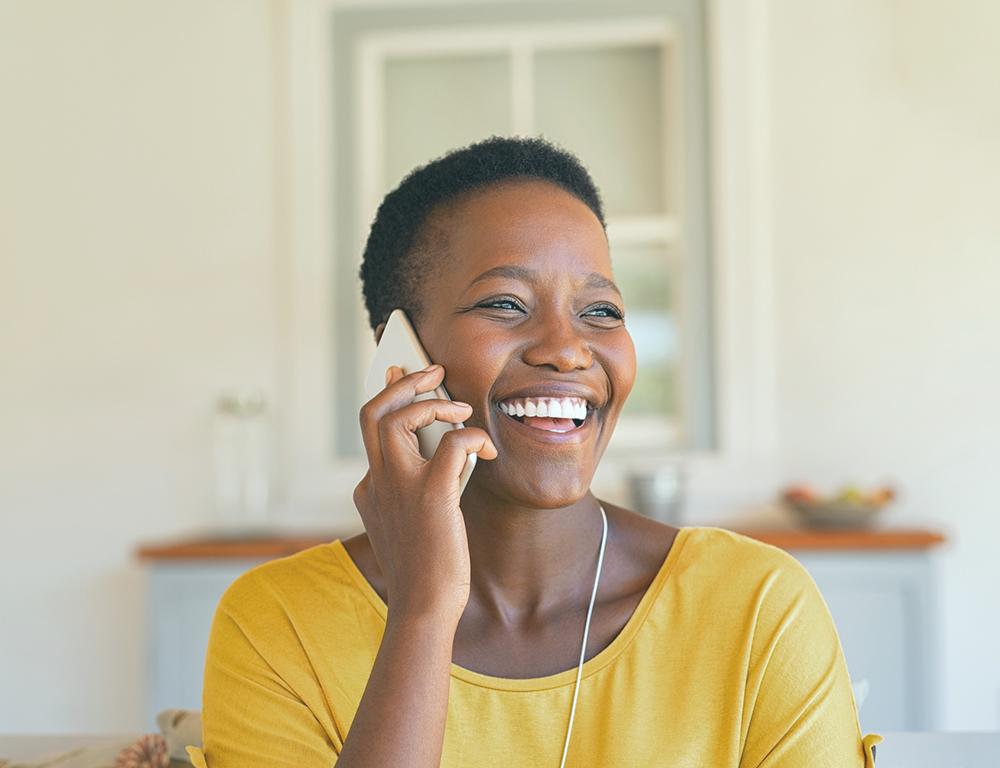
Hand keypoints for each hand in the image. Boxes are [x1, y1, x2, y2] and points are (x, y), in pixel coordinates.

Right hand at [353, 364, 496, 623]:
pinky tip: (486, 451)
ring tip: (459, 408)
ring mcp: (399, 487)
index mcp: (370, 489)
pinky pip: (451, 443)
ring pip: (397, 417)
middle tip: (432, 372)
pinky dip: (471, 436)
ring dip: (432, 402)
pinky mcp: (431, 495)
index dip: (387, 397)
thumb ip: (414, 488)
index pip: (370, 428)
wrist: (424, 608)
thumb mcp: (409, 523)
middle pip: (373, 411)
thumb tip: (444, 449)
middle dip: (402, 383)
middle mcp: (376, 482)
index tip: (398, 374)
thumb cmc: (426, 570)